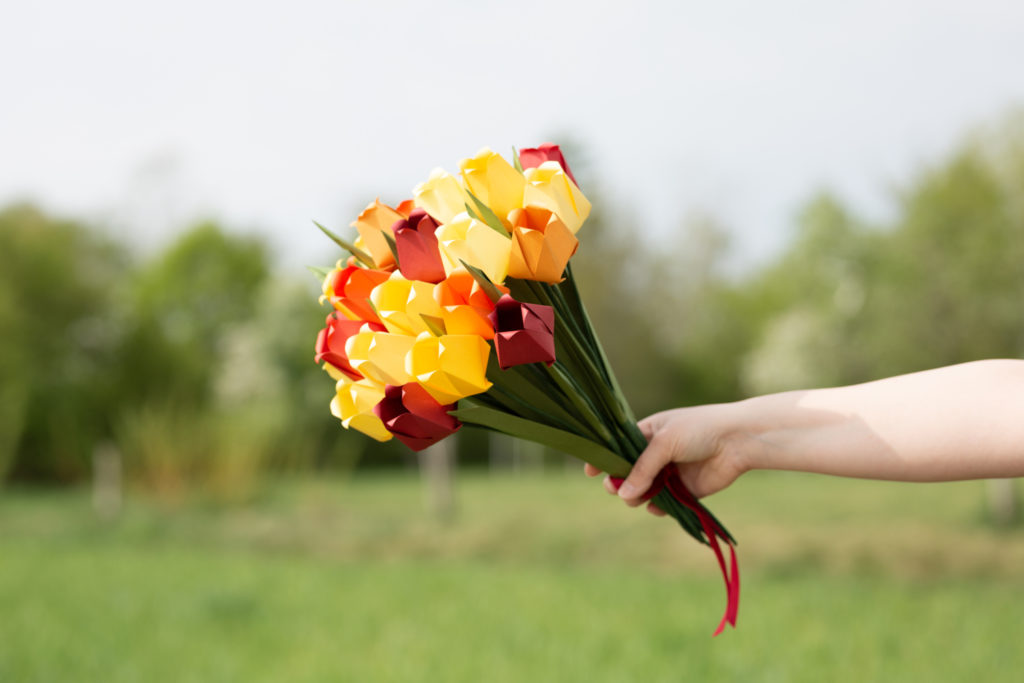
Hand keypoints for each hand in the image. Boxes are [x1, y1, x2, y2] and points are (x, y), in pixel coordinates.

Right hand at [585, 404, 751, 514]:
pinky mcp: (686, 489)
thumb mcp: (664, 443)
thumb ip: (642, 469)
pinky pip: (666, 503)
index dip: (605, 458)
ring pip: (645, 490)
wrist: (738, 441)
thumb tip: (622, 494)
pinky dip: (658, 507)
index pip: (619, 446)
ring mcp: (671, 472)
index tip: (590, 470)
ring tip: (638, 499)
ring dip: (637, 497)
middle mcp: (658, 453)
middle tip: (614, 488)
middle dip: (618, 481)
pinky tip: (657, 507)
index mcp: (649, 432)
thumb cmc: (699, 430)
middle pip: (629, 472)